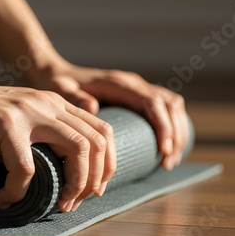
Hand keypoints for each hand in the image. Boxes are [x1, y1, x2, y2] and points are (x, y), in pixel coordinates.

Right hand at [0, 75, 116, 211]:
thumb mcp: (19, 118)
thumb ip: (41, 133)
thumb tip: (61, 173)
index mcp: (55, 103)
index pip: (102, 131)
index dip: (105, 166)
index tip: (91, 190)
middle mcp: (48, 104)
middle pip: (97, 142)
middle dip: (93, 181)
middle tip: (72, 203)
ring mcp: (27, 112)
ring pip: (77, 151)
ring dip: (72, 186)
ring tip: (55, 204)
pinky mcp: (4, 124)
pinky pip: (26, 168)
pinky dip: (19, 191)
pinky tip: (5, 198)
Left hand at [29, 63, 188, 170]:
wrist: (57, 73)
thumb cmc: (59, 84)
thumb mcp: (61, 89)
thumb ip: (74, 97)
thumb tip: (92, 106)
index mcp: (118, 83)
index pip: (151, 102)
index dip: (162, 126)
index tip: (163, 150)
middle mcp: (132, 83)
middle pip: (169, 104)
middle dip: (175, 133)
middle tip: (168, 162)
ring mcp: (137, 88)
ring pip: (172, 105)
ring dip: (177, 132)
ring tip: (169, 161)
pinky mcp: (137, 96)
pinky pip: (165, 108)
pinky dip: (173, 127)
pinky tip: (168, 149)